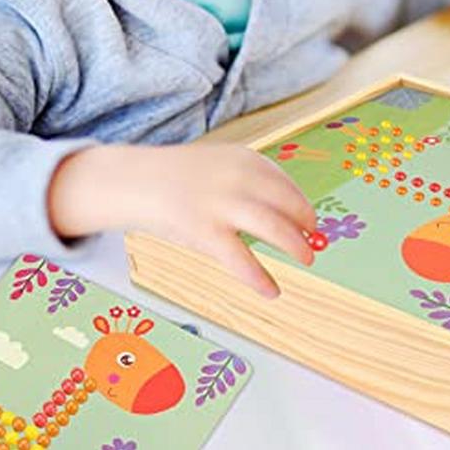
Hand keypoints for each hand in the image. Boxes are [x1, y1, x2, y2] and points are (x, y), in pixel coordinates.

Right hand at [48, 142, 316, 297]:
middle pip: (286, 202)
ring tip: (307, 260)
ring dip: (294, 245)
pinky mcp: (203, 230)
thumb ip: (247, 183)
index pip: (283, 182)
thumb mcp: (217, 166)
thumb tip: (287, 214)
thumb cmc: (180, 179)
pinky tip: (271, 290)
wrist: (135, 181)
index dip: (300, 204)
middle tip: (314, 242)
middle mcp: (237, 177)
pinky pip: (240, 259)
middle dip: (304, 224)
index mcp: (242, 158)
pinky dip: (259, 277)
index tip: (310, 221)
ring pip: (273, 227)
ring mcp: (221, 203)